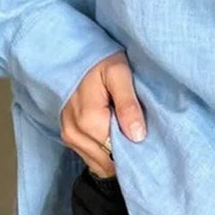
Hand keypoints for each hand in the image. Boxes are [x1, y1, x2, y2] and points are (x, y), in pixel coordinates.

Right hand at [59, 49, 146, 178]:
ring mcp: (69, 136)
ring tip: (126, 132)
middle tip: (140, 136)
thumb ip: (128, 105)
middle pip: (108, 161)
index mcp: (89, 121)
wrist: (74, 52)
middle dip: (125, 154)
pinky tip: (113, 133)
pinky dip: (103, 151)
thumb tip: (137, 136)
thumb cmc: (100, 60)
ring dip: (113, 153)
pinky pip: (89, 155)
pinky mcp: (68, 135)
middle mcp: (75, 134)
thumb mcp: (120, 74)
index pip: (117, 155)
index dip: (134, 151)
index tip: (147, 142)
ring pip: (98, 162)